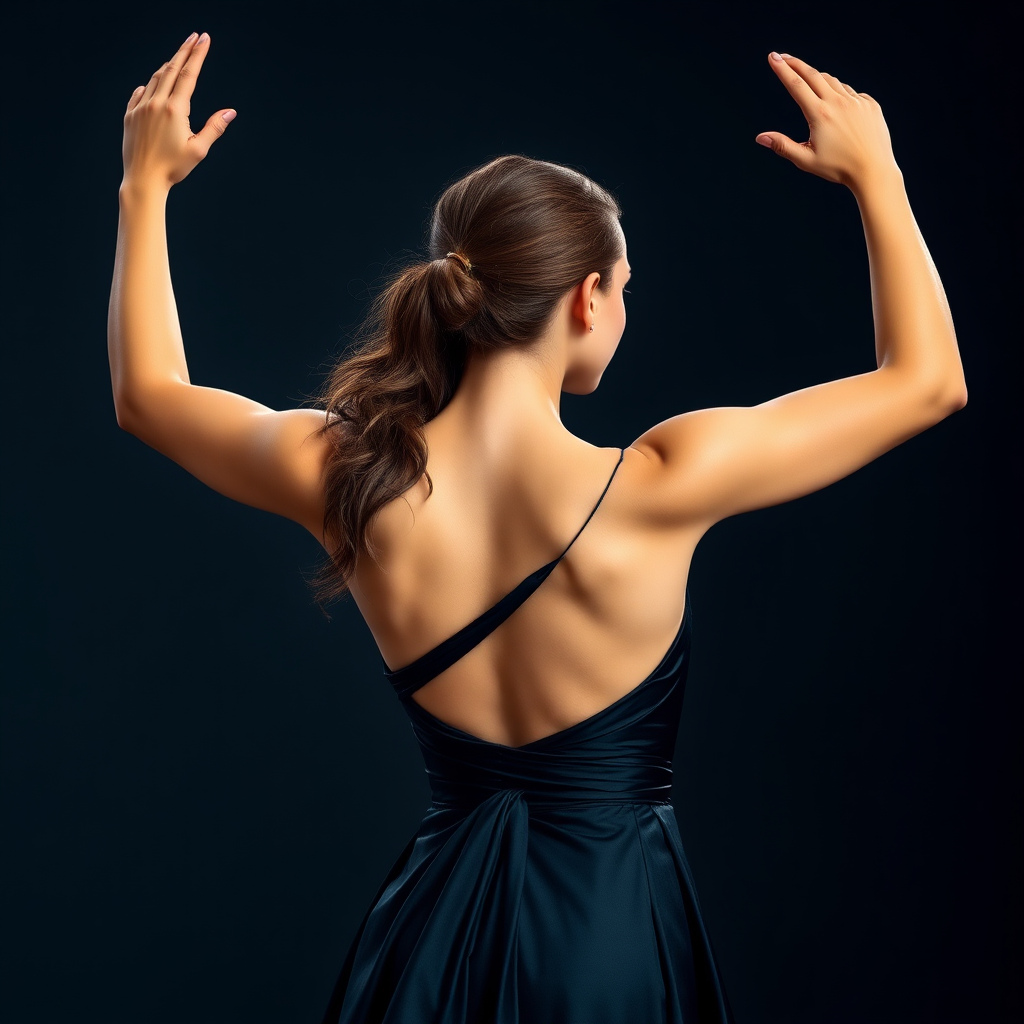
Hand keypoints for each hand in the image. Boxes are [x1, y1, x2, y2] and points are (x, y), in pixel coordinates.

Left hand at [121, 31, 233, 190]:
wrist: (143, 179)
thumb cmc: (174, 168)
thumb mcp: (199, 149)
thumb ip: (214, 127)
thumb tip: (231, 111)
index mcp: (175, 109)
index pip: (189, 74)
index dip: (198, 55)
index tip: (204, 39)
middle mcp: (156, 103)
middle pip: (172, 69)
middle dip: (184, 51)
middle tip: (194, 37)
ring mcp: (140, 108)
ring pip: (155, 79)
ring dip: (168, 66)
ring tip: (177, 59)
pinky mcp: (130, 116)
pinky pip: (140, 93)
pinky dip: (149, 85)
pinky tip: (153, 85)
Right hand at [755, 52, 897, 189]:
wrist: (874, 170)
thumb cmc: (838, 169)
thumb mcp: (806, 160)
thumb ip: (782, 146)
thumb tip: (760, 137)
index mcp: (820, 115)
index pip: (796, 85)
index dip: (783, 70)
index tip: (773, 57)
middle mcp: (838, 103)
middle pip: (813, 75)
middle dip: (796, 64)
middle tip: (783, 56)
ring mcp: (856, 101)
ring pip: (832, 82)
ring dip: (817, 79)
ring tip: (807, 82)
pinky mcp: (869, 104)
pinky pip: (850, 93)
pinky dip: (839, 94)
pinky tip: (836, 106)